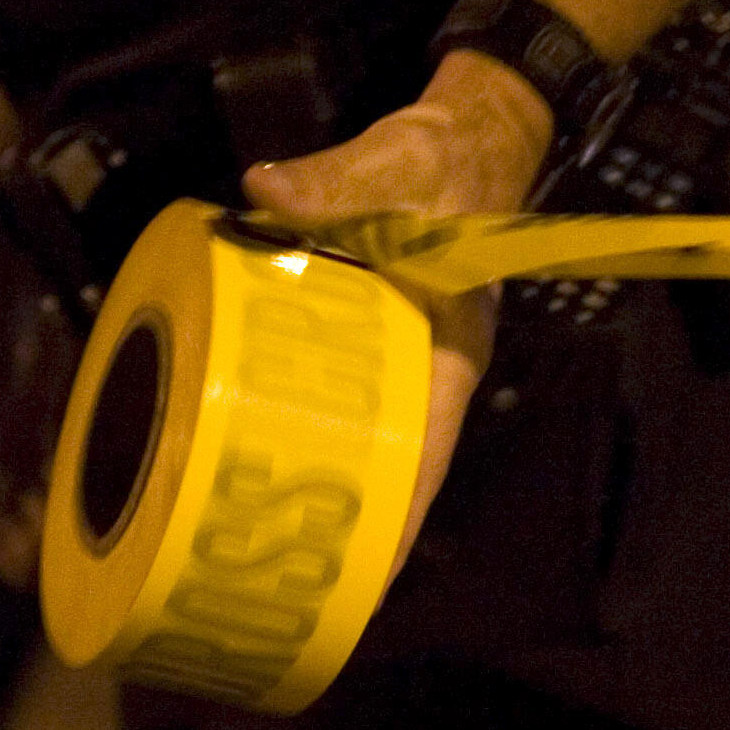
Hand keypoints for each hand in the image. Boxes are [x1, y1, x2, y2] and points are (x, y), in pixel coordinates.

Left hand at [241, 50, 553, 554]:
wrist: (469, 136)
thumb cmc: (444, 162)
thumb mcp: (395, 167)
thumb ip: (335, 183)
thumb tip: (264, 192)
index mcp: (448, 349)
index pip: (427, 452)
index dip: (396, 520)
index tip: (363, 583)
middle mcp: (427, 371)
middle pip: (394, 473)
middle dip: (354, 536)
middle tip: (292, 594)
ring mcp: (399, 365)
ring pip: (366, 449)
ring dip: (328, 499)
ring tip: (269, 558)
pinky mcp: (369, 347)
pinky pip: (341, 409)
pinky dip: (310, 441)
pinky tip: (261, 470)